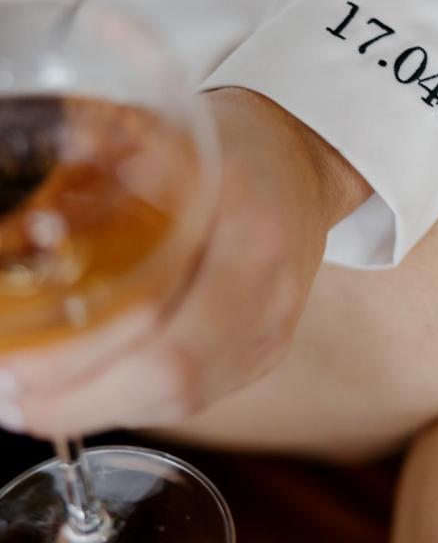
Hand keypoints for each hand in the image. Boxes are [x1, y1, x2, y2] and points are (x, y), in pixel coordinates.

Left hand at [0, 88, 370, 437]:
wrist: (302, 163)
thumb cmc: (234, 145)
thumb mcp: (173, 134)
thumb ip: (109, 163)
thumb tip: (34, 220)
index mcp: (250, 234)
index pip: (167, 332)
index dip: (84, 364)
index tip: (15, 366)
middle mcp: (270, 293)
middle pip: (175, 382)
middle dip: (79, 403)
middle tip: (9, 397)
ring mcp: (273, 330)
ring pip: (185, 399)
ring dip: (99, 408)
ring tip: (31, 399)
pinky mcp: (265, 351)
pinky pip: (197, 395)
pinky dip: (132, 399)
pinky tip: (86, 389)